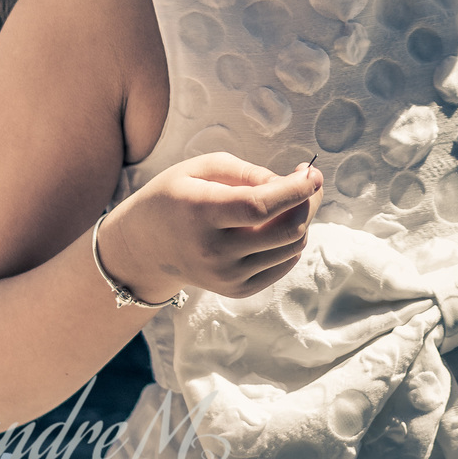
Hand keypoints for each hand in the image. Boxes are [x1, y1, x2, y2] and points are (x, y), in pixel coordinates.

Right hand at [96, 152, 323, 300]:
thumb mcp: (200, 168)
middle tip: (310, 181)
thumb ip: (247, 172)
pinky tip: (279, 223)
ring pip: (292, 248)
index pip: (260, 206)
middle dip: (309, 202)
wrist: (144, 247)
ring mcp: (227, 276)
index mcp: (201, 214)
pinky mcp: (237, 290)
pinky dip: (292, 241)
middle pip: (286, 231)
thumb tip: (290, 183)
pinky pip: (284, 264)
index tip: (313, 172)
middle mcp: (215, 251)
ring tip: (292, 199)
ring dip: (303, 219)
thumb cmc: (175, 196)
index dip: (295, 190)